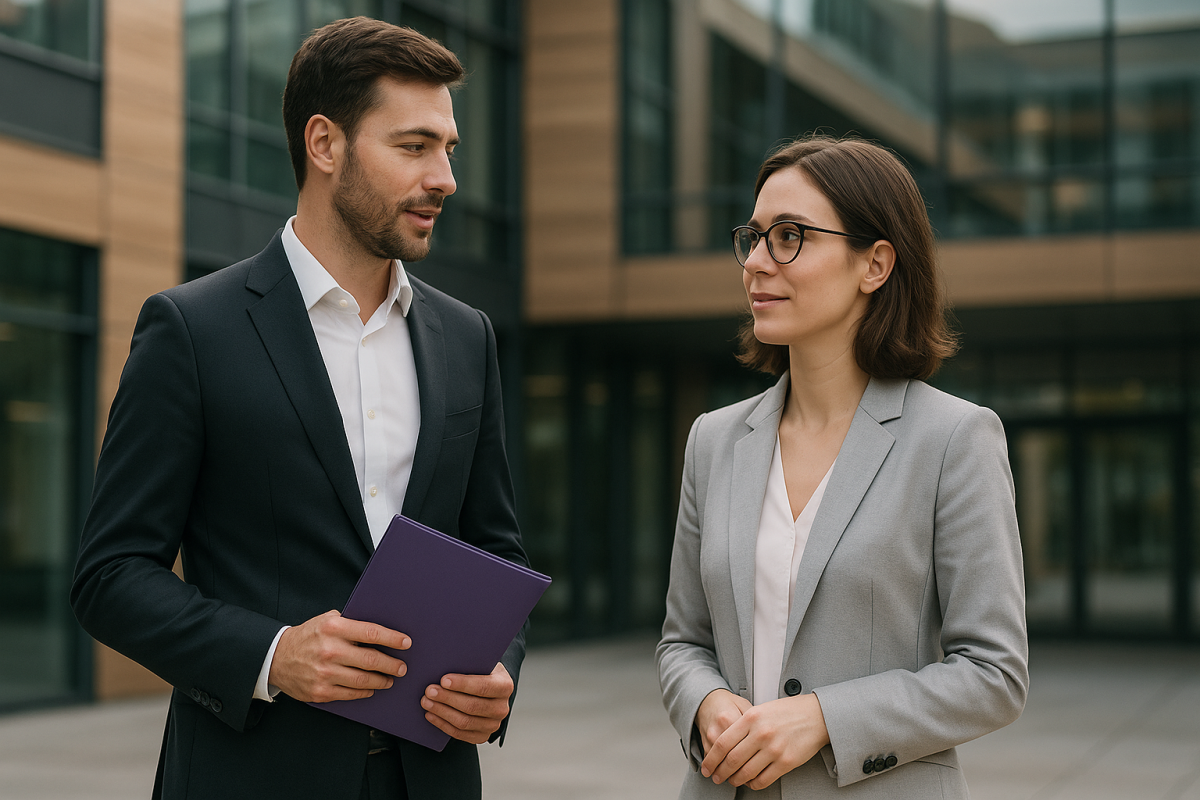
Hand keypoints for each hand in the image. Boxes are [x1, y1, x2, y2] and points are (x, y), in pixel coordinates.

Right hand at [268, 610, 409, 703]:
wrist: (276, 658)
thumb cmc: (308, 636)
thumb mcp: (326, 620)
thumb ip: (350, 623)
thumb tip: (380, 630)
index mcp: (334, 629)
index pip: (371, 633)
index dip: (392, 639)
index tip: (406, 643)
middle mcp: (330, 651)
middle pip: (372, 660)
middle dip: (392, 664)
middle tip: (402, 667)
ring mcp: (325, 673)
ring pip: (364, 680)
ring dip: (382, 681)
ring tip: (390, 679)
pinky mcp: (321, 692)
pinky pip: (351, 694)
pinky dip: (365, 692)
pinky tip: (371, 688)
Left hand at [421, 662, 513, 743]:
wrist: (488, 689)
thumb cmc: (480, 672)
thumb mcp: (480, 663)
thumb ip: (468, 664)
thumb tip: (445, 663)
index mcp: (505, 686)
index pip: (484, 687)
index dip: (463, 684)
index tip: (443, 680)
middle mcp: (502, 708)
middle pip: (472, 706)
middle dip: (448, 698)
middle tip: (429, 691)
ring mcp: (493, 724)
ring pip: (464, 722)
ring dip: (442, 712)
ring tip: (426, 702)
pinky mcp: (482, 736)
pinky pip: (460, 734)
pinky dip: (443, 724)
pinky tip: (430, 715)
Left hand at [701, 693, 829, 790]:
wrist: (816, 715)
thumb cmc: (788, 711)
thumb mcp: (761, 710)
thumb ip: (743, 724)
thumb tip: (723, 743)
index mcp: (751, 718)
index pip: (722, 743)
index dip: (711, 758)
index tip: (706, 767)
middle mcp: (761, 733)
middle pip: (732, 760)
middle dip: (720, 772)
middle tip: (716, 777)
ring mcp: (774, 749)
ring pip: (746, 772)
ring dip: (735, 780)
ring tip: (732, 780)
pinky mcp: (786, 762)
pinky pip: (763, 779)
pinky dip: (753, 783)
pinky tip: (750, 781)